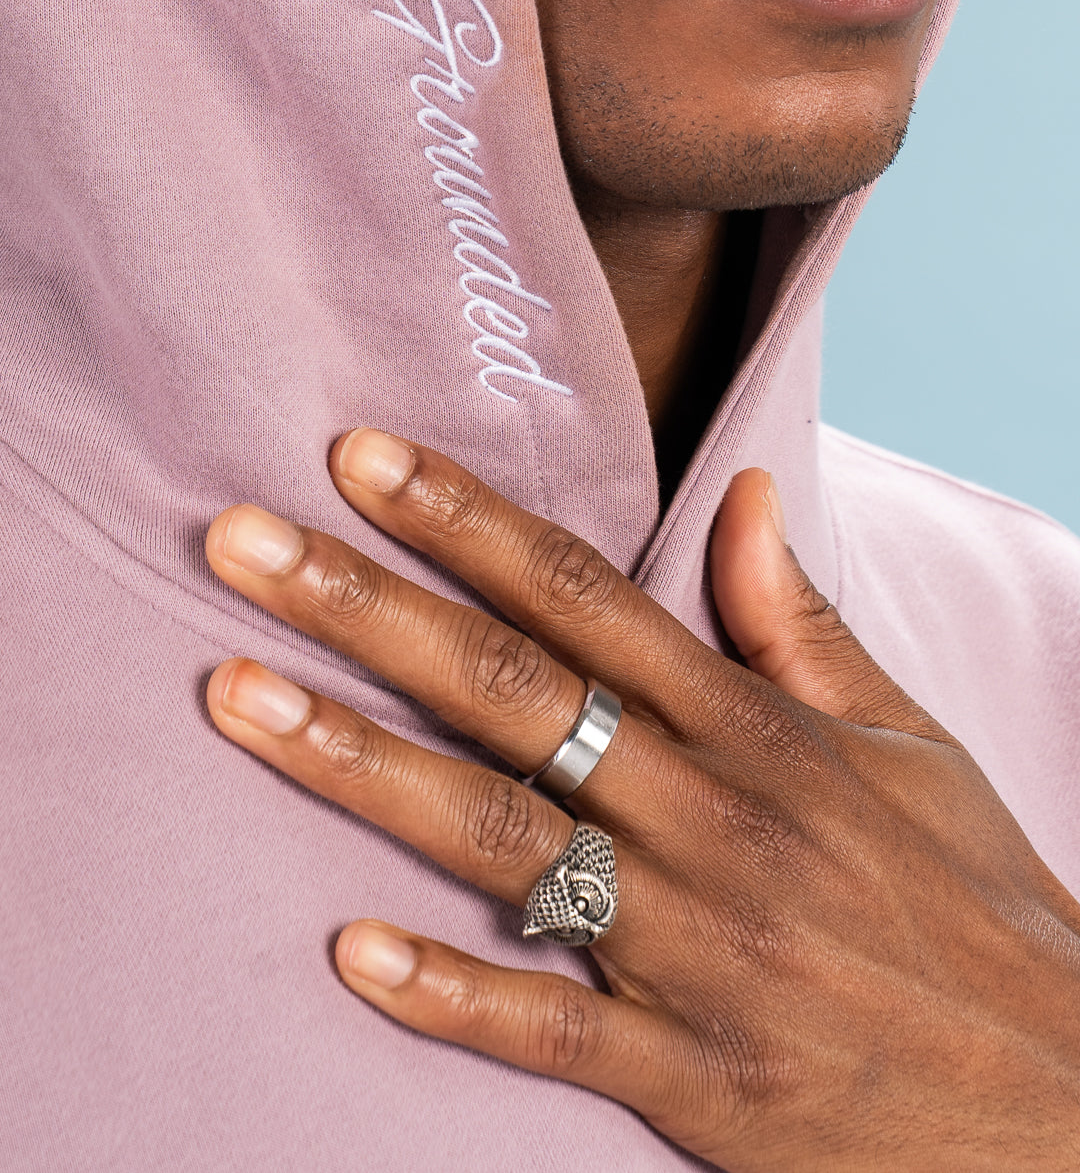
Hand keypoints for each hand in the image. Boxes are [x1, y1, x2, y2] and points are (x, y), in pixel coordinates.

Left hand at [204, 429, 1079, 1171]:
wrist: (1060, 1099)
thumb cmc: (970, 898)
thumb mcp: (908, 740)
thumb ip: (800, 619)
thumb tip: (748, 488)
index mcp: (760, 730)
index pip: (588, 593)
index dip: (467, 518)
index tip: (359, 456)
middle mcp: (717, 819)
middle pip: (512, 689)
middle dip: (365, 606)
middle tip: (238, 540)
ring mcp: (704, 950)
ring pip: (505, 838)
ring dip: (359, 765)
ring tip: (235, 694)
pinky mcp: (700, 1077)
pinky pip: (557, 1028)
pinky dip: (456, 993)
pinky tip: (349, 952)